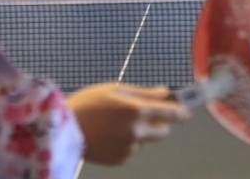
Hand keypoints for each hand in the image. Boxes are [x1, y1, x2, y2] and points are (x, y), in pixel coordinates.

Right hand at [67, 83, 190, 164]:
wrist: (62, 130)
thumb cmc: (87, 104)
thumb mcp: (115, 90)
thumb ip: (143, 93)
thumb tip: (165, 91)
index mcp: (137, 111)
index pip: (171, 114)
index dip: (182, 112)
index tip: (186, 112)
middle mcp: (137, 132)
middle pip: (163, 132)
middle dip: (159, 124)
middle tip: (144, 115)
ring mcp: (129, 148)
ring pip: (144, 140)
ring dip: (137, 133)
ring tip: (113, 124)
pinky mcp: (121, 159)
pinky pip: (130, 149)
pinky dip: (125, 143)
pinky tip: (108, 135)